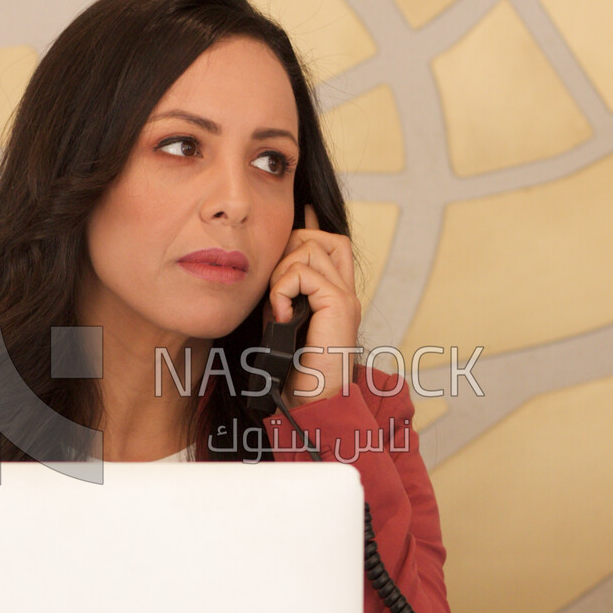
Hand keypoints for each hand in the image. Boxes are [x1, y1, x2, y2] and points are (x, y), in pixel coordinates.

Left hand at [266, 204, 361, 406]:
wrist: (311, 402)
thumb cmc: (293, 370)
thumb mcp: (280, 321)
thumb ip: (280, 292)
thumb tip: (265, 267)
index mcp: (335, 294)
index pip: (330, 242)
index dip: (310, 226)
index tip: (298, 211)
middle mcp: (346, 291)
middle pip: (319, 237)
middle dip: (287, 251)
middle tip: (275, 289)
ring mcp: (346, 296)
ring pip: (310, 249)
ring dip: (282, 274)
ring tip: (277, 307)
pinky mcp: (340, 305)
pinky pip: (304, 273)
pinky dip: (283, 290)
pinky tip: (280, 315)